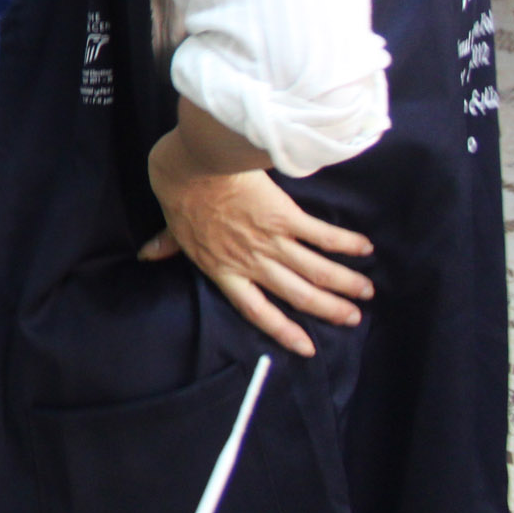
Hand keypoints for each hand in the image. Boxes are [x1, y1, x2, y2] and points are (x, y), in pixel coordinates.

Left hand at [142, 124, 374, 358]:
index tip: (307, 347)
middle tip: (352, 318)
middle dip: (328, 309)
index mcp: (223, 269)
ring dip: (344, 282)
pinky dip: (344, 243)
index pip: (256, 310)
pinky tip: (364, 247)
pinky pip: (321, 235)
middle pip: (297, 294)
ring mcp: (270, 241)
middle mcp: (251, 262)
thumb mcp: (171, 226)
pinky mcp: (285, 216)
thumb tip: (148, 255)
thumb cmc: (179, 192)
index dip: (283, 330)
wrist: (193, 166)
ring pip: (315, 270)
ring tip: (365, 291)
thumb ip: (167, 246)